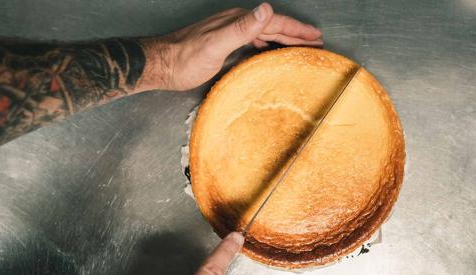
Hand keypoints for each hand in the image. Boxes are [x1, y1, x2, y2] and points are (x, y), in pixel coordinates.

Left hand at [139, 2, 322, 90]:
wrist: (160, 65)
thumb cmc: (184, 59)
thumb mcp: (216, 44)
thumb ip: (242, 28)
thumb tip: (267, 9)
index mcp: (237, 21)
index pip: (274, 22)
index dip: (297, 29)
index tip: (316, 36)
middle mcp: (234, 24)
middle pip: (272, 26)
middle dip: (295, 33)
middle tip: (315, 40)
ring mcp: (228, 33)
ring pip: (263, 34)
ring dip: (282, 38)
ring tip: (299, 45)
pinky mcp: (222, 45)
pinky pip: (252, 42)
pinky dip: (266, 45)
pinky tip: (268, 51)